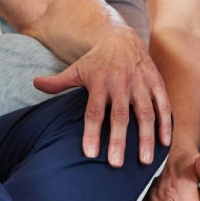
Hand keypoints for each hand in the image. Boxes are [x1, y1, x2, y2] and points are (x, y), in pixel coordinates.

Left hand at [33, 26, 172, 166]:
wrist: (120, 36)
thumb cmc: (96, 60)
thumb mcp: (76, 68)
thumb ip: (58, 81)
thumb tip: (34, 83)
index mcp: (99, 82)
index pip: (93, 111)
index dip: (92, 133)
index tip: (90, 154)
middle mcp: (120, 83)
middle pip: (119, 115)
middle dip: (119, 140)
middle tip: (116, 165)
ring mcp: (140, 83)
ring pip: (145, 112)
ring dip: (146, 136)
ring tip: (145, 161)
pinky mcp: (155, 81)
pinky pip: (162, 103)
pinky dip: (165, 123)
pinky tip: (165, 143)